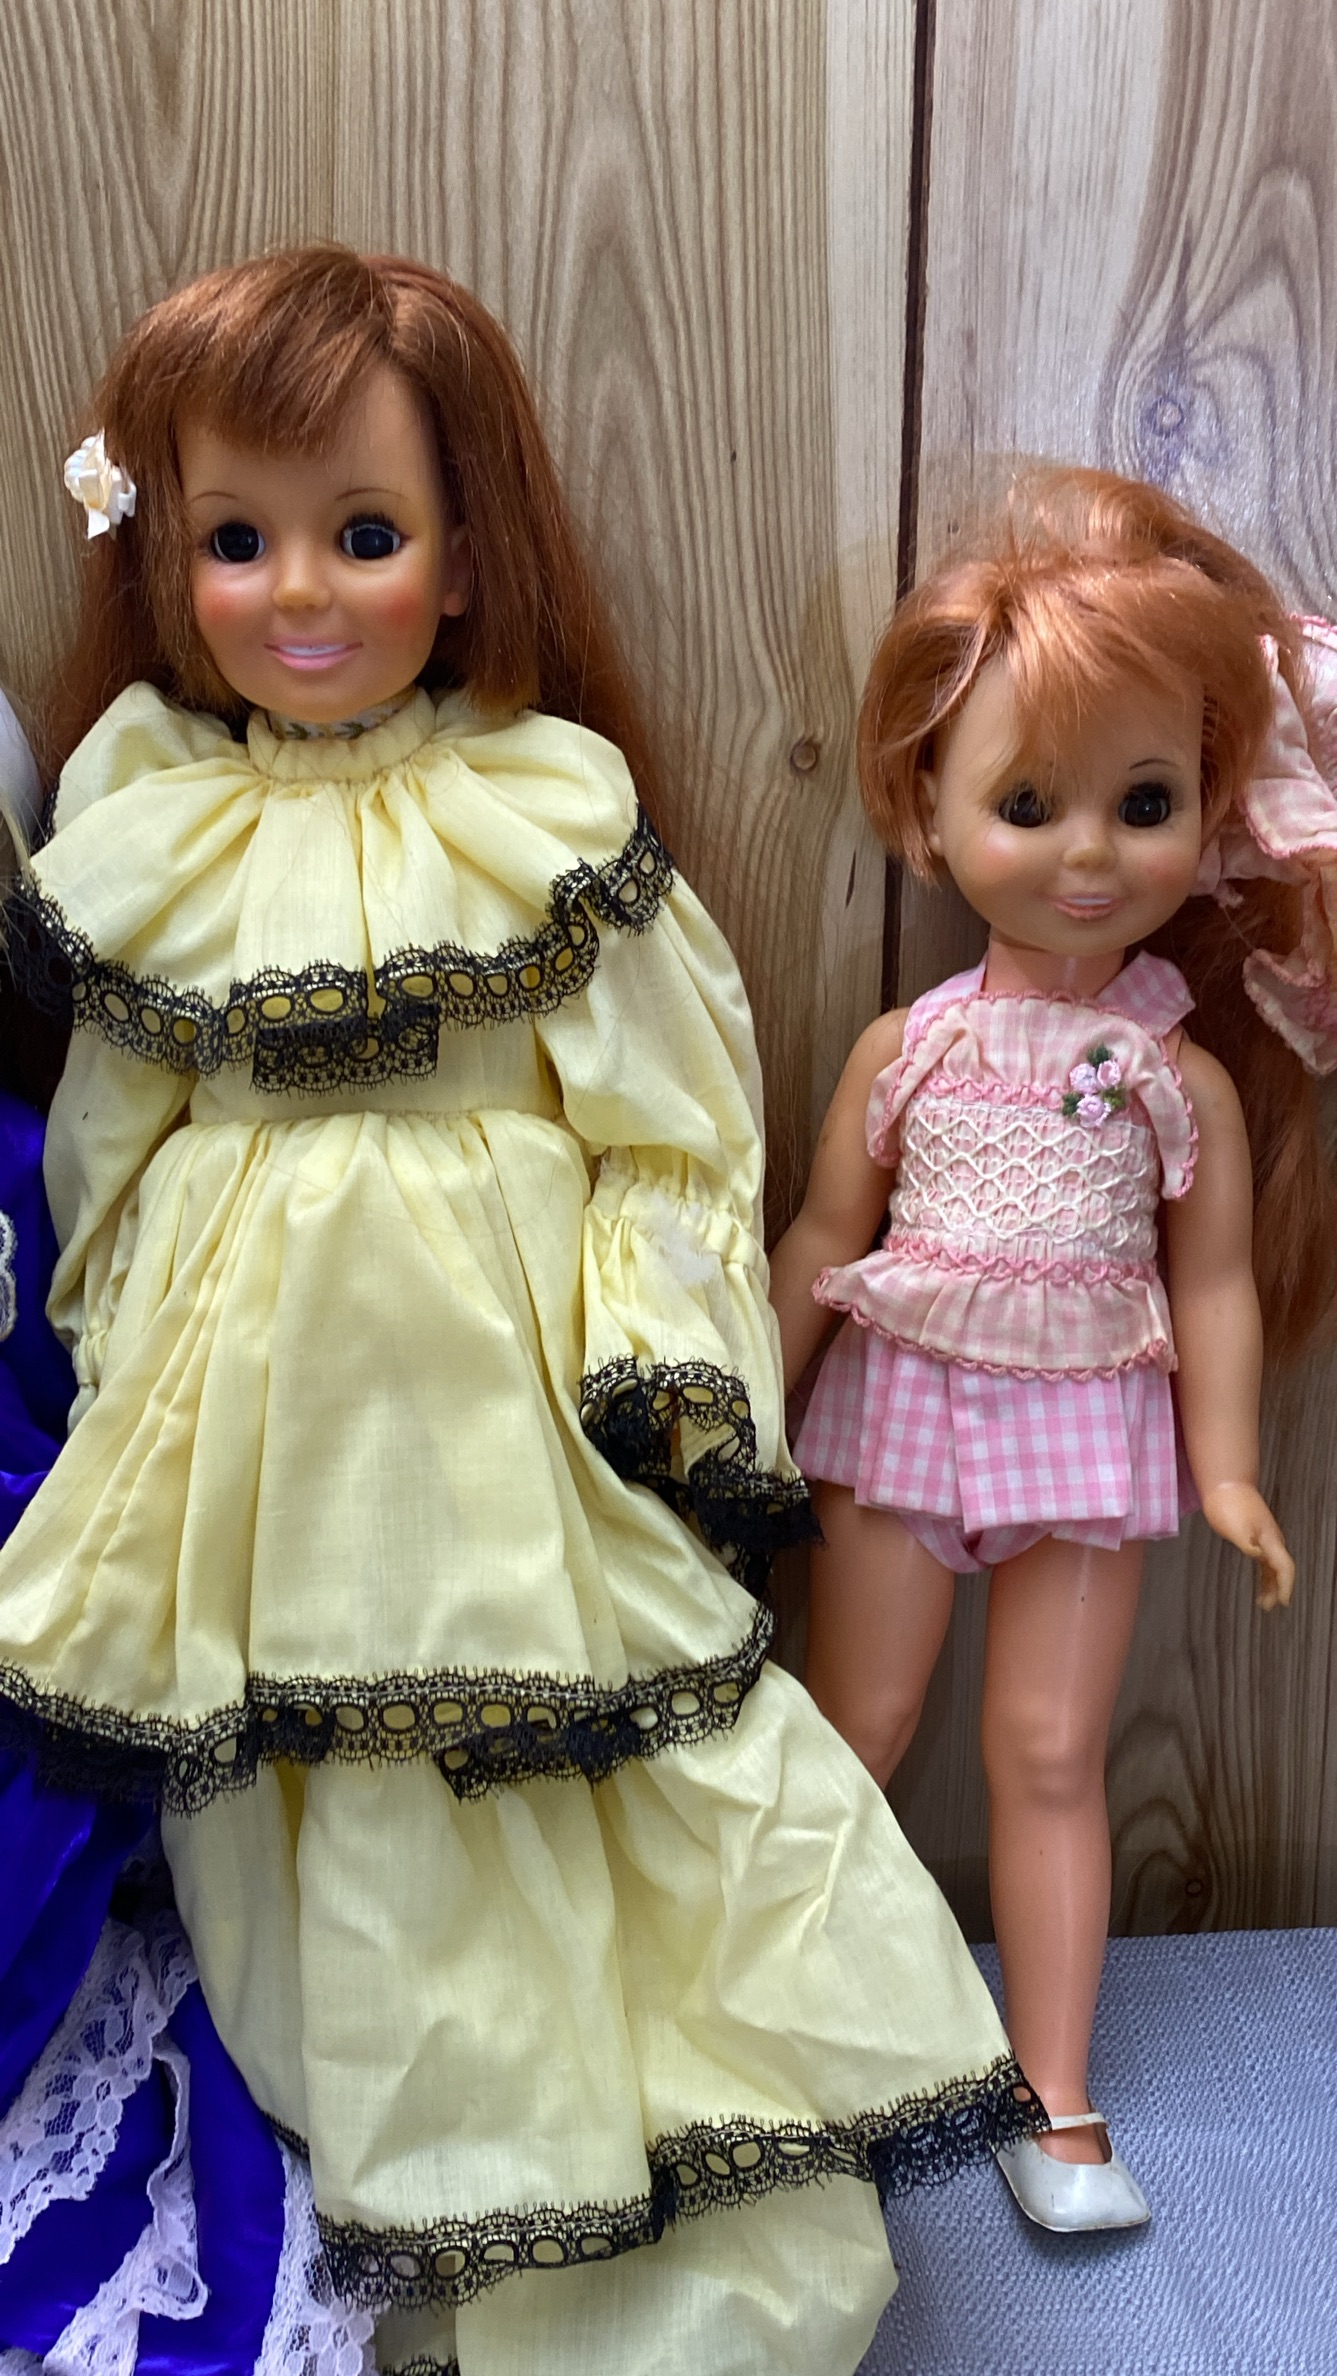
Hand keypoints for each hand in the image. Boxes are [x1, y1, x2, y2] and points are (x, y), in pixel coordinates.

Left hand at [1200, 1481, 1294, 1610]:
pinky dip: (1265, 1574)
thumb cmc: (1227, 1504)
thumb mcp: (1232, 1526)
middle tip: (1269, 1607)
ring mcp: (1265, 1538)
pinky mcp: (1256, 1536)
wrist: (1226, 1485)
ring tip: (1263, 1603)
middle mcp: (1272, 1539)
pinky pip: (1266, 1560)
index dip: (1286, 1586)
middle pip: (1282, 1570)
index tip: (1283, 1602)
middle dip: (1279, 1590)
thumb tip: (1257, 1555)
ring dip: (1271, 1585)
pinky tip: (1259, 1582)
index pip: (1285, 1567)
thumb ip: (1245, 1542)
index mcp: (1269, 1539)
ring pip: (1274, 1567)